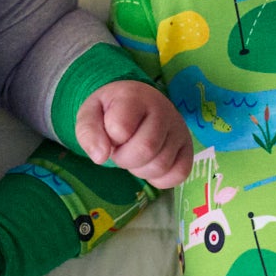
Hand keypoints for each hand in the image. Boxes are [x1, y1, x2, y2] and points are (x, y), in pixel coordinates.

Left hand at [74, 79, 192, 187]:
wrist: (137, 103)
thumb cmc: (112, 111)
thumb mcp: (90, 114)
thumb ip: (88, 132)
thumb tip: (100, 157)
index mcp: (135, 96)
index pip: (121, 128)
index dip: (110, 139)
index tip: (110, 133)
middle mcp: (164, 109)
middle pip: (146, 149)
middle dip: (124, 158)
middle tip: (121, 149)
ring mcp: (179, 129)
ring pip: (161, 165)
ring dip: (140, 169)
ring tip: (134, 154)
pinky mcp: (188, 147)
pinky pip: (179, 174)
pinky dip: (160, 179)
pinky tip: (149, 165)